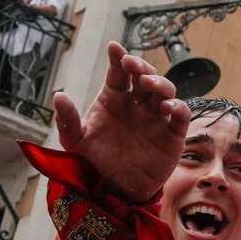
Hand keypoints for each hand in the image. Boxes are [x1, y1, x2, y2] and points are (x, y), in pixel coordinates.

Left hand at [51, 42, 188, 201]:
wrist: (112, 191)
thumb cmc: (92, 163)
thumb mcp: (75, 142)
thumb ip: (68, 119)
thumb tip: (58, 95)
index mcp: (113, 100)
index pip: (118, 73)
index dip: (118, 58)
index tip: (114, 47)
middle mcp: (136, 105)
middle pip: (144, 76)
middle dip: (141, 66)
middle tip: (132, 64)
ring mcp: (156, 119)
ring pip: (165, 90)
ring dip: (159, 82)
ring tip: (148, 83)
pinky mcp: (172, 136)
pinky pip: (181, 116)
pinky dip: (179, 107)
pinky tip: (168, 106)